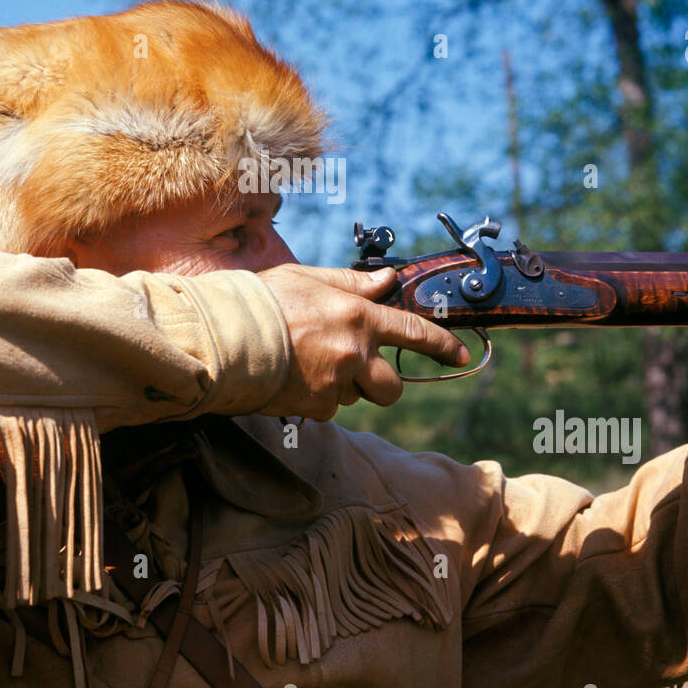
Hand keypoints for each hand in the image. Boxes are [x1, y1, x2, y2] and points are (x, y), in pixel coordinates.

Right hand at [256, 264, 469, 421]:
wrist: (225, 336)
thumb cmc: (263, 301)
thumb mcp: (309, 279)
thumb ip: (352, 284)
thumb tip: (387, 280)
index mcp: (359, 318)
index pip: (415, 333)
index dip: (443, 346)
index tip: (462, 354)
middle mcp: (355, 354)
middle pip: (391, 387)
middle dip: (380, 385)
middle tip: (355, 370)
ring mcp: (336, 384)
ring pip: (356, 398)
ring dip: (343, 388)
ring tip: (307, 364)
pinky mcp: (316, 407)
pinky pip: (328, 408)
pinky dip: (316, 398)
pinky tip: (292, 378)